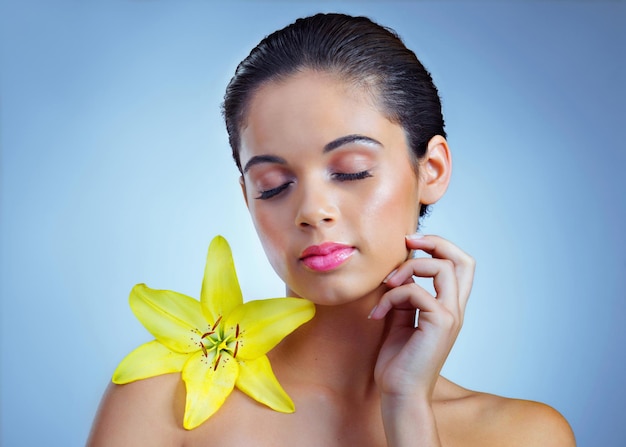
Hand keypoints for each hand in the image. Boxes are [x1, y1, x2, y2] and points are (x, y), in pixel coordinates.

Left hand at [370, 234, 474, 399]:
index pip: (460, 266)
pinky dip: (391, 295)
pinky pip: (416, 291)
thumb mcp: (401, 319)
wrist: (399, 393)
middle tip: (407, 241)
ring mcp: (450, 316)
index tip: (410, 243)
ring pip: (444, 268)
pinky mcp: (439, 323)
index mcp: (447, 307)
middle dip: (436, 242)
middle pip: (464, 260)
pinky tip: (377, 313)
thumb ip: (406, 296)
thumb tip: (402, 272)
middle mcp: (454, 309)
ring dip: (409, 267)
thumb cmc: (398, 362)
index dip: (439, 246)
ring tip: (387, 284)